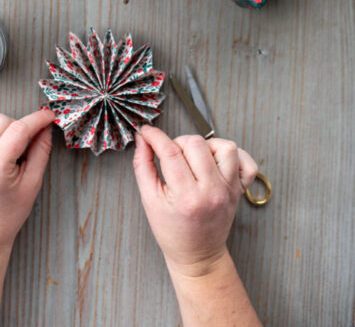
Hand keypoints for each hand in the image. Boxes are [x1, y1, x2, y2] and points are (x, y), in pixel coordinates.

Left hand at [0, 109, 54, 259]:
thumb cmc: (7, 216)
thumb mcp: (32, 184)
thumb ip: (41, 151)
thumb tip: (46, 127)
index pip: (18, 130)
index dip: (36, 119)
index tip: (48, 115)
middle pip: (0, 121)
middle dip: (17, 127)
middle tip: (25, 145)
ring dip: (1, 134)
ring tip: (6, 157)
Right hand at [133, 126, 257, 277]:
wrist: (198, 255)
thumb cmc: (173, 231)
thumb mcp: (149, 200)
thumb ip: (143, 165)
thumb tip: (143, 139)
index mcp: (186, 196)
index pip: (170, 152)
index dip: (154, 136)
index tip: (147, 132)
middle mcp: (212, 191)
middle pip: (196, 143)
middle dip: (178, 142)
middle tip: (171, 155)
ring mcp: (229, 190)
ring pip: (224, 146)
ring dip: (206, 146)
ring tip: (195, 158)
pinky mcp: (240, 190)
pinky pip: (246, 162)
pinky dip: (233, 156)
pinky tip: (217, 162)